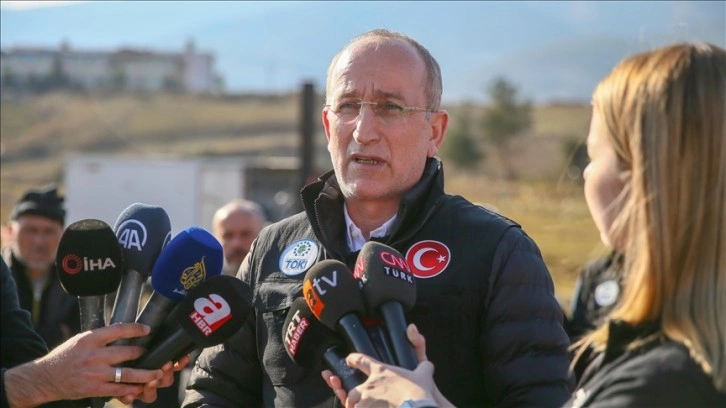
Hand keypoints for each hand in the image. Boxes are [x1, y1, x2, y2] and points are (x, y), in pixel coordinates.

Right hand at [3, 323, 183, 406]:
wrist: (46, 378)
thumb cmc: (65, 356)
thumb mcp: (81, 340)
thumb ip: (101, 337)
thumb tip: (124, 332)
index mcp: (90, 339)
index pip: (118, 330)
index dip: (136, 329)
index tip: (147, 330)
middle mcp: (94, 355)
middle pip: (127, 352)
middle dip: (143, 353)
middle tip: (154, 353)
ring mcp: (95, 373)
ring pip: (127, 374)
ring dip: (145, 374)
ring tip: (157, 373)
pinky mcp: (94, 389)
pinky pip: (118, 389)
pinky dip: (131, 389)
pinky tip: (140, 388)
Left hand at [344, 353, 436, 407]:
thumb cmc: (418, 392)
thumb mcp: (424, 375)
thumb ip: (424, 368)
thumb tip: (428, 365)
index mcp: (381, 371)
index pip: (361, 360)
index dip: (354, 359)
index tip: (349, 359)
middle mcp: (369, 386)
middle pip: (353, 391)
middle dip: (353, 397)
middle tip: (357, 401)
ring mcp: (366, 402)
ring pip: (353, 405)